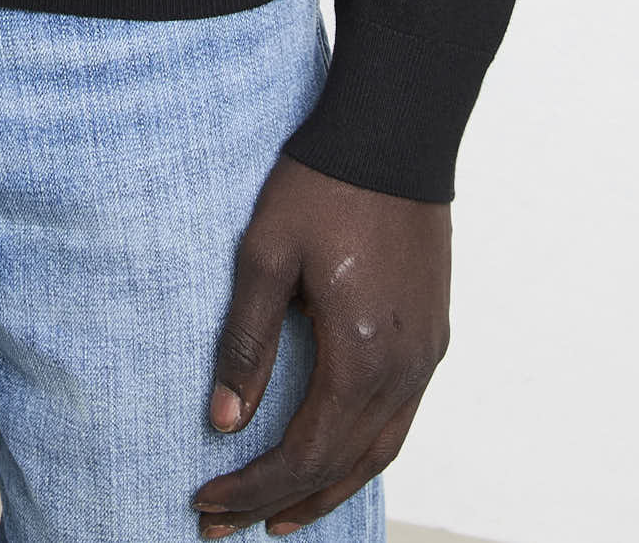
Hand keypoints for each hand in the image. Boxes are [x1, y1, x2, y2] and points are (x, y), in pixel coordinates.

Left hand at [193, 158, 450, 535]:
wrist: (394, 134)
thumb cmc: (324, 185)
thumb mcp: (266, 256)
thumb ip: (246, 342)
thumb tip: (223, 420)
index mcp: (359, 356)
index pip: (302, 455)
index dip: (251, 488)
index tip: (206, 503)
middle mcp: (403, 370)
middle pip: (341, 467)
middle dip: (282, 502)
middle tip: (228, 525)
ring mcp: (425, 355)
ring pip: (378, 451)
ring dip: (328, 487)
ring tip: (282, 513)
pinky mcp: (432, 334)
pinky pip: (399, 418)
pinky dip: (361, 450)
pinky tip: (334, 452)